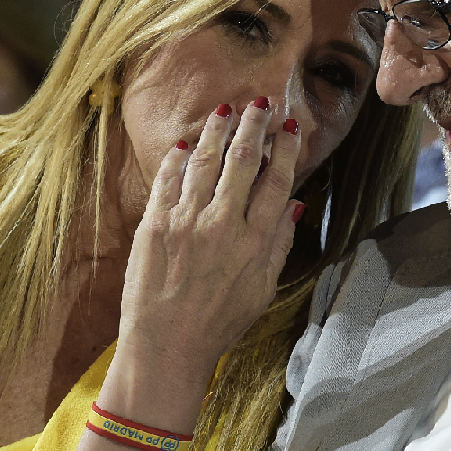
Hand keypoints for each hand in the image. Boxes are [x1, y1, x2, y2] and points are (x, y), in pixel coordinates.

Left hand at [84, 97, 302, 443]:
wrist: (166, 347)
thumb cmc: (217, 324)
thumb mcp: (262, 290)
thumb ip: (279, 244)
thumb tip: (295, 207)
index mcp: (255, 242)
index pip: (276, 181)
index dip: (285, 150)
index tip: (288, 129)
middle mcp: (223, 224)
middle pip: (243, 159)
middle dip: (253, 126)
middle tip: (260, 104)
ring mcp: (186, 221)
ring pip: (205, 160)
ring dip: (217, 130)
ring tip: (225, 110)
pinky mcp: (155, 224)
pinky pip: (168, 178)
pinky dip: (178, 157)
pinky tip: (186, 144)